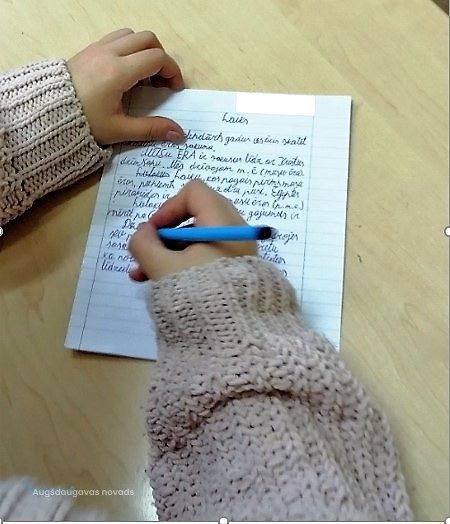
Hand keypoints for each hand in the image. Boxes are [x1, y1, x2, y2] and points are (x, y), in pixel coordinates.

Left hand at [67, 28, 184, 144]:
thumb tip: (178, 133)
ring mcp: (97, 48)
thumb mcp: (119, 130)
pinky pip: (116, 38)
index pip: (157, 58)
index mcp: (119, 71)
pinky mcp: (89, 50)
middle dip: (161, 58)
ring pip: (131, 35)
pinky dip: (128, 49)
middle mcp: (109, 53)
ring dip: (144, 51)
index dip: (172, 71)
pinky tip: (125, 72)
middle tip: (161, 82)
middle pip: (148, 39)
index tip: (173, 89)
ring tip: (143, 77)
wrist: (47, 114)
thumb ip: (151, 129)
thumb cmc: (83, 122)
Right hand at [128, 180, 257, 280]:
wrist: (235, 335)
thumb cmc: (199, 293)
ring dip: (167, 255)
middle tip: (145, 254)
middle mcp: (235, 233)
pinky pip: (205, 259)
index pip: (194, 193)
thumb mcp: (164, 267)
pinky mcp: (235, 273)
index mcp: (223, 222)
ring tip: (141, 276)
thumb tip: (143, 232)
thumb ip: (145, 244)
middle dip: (163, 237)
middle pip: (193, 219)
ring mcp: (237, 253)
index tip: (153, 232)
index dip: (168, 207)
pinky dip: (183, 266)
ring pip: (196, 243)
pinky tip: (157, 284)